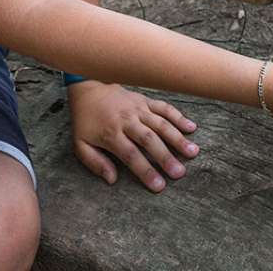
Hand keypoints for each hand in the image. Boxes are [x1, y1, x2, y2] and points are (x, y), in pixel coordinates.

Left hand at [67, 81, 198, 192]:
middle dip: (166, 157)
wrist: (89, 87)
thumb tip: (111, 180)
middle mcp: (127, 120)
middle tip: (180, 173)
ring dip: (177, 138)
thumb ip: (95, 163)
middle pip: (149, 140)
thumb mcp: (80, 144)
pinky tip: (191, 128)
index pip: (131, 155)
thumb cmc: (85, 120)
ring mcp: (139, 109)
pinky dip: (178, 117)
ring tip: (192, 152)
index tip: (159, 186)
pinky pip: (164, 108)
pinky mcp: (146, 100)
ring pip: (161, 124)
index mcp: (111, 133)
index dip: (146, 171)